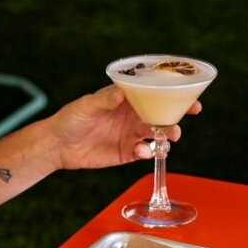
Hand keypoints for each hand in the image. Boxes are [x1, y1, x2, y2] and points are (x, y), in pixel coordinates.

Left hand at [51, 85, 202, 170]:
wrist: (58, 145)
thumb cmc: (70, 118)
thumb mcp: (86, 105)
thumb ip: (104, 100)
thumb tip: (121, 93)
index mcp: (127, 100)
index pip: (154, 94)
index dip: (173, 94)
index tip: (189, 96)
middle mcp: (133, 116)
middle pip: (162, 114)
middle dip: (178, 116)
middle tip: (187, 117)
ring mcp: (131, 135)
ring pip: (158, 134)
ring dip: (168, 135)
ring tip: (169, 138)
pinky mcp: (127, 153)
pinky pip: (144, 152)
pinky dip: (148, 152)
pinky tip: (142, 151)